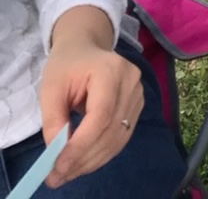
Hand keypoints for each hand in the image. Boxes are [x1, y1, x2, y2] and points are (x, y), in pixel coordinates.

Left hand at [41, 14, 143, 186]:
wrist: (86, 47)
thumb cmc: (67, 65)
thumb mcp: (51, 88)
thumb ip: (54, 120)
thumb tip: (58, 154)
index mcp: (111, 70)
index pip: (101, 115)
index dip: (81, 145)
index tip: (58, 168)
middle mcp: (131, 81)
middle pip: (111, 130)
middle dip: (83, 159)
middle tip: (57, 178)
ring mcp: (138, 93)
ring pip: (118, 138)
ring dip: (92, 161)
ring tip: (67, 173)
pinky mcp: (138, 105)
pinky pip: (122, 136)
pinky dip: (101, 154)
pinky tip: (83, 161)